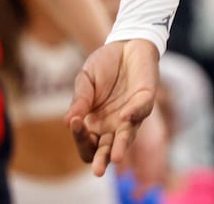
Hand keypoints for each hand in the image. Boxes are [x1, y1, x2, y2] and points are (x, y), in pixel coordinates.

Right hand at [68, 38, 159, 175]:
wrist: (126, 43)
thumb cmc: (104, 65)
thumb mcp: (85, 80)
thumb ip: (80, 99)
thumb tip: (67, 121)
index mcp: (95, 123)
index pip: (87, 143)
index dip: (80, 138)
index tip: (74, 123)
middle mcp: (113, 124)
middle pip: (106, 149)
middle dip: (102, 160)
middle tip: (98, 170)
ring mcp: (131, 114)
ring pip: (127, 136)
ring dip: (121, 146)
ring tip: (116, 157)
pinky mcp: (145, 99)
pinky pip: (141, 110)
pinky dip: (133, 114)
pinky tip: (123, 117)